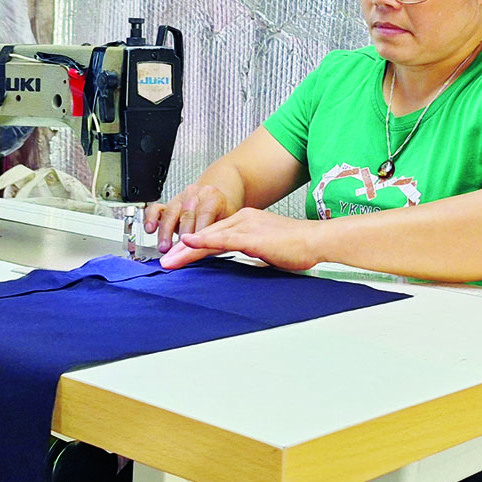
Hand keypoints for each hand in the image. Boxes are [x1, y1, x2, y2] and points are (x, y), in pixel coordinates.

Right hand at [144, 184, 234, 252]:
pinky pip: (155, 209)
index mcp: (212, 197)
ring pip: (169, 214)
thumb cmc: (221, 214)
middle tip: (181, 253)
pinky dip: (150, 219)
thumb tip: (216, 251)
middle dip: (182, 237)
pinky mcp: (167, 205)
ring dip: (166, 233)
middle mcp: (194, 195)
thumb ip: (221, 235)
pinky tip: (150, 229)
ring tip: (165, 248)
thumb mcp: (228, 222)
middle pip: (186, 216)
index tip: (197, 247)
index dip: (200, 232)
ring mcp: (179, 199)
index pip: (205, 214)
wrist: (214, 199)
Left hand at [159, 208, 321, 270]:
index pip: (213, 233)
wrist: (317, 240)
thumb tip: (245, 262)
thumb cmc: (299, 246)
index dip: (193, 245)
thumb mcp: (268, 248)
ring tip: (169, 260)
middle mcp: (243, 219)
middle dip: (182, 249)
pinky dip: (203, 241)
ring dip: (185, 250)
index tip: (178, 255)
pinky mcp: (252, 236)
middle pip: (206, 234)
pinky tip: (189, 243)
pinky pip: (222, 239)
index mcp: (246, 221)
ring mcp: (246, 226)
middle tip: (165, 260)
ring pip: (209, 237)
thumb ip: (252, 251)